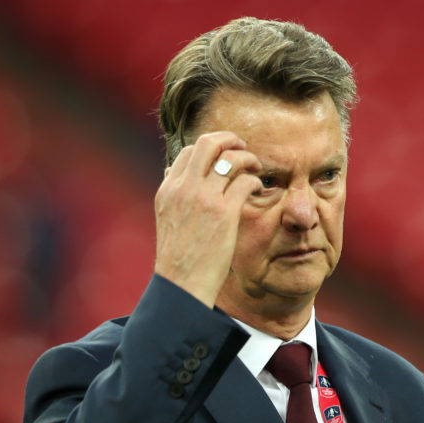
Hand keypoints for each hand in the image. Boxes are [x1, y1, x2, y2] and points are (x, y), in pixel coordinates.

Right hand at [153, 132, 261, 306]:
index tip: (223, 155)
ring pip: (231, 158)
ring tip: (256, 167)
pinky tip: (257, 189)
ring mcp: (204, 199)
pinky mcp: (224, 212)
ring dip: (248, 158)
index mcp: (168, 189)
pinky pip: (245, 181)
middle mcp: (184, 188)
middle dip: (229, 140)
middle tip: (242, 148)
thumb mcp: (166, 219)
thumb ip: (172, 195)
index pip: (189, 152)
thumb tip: (170, 172)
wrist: (182, 283)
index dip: (209, 148)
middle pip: (208, 144)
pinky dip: (255, 180)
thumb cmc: (178, 257)